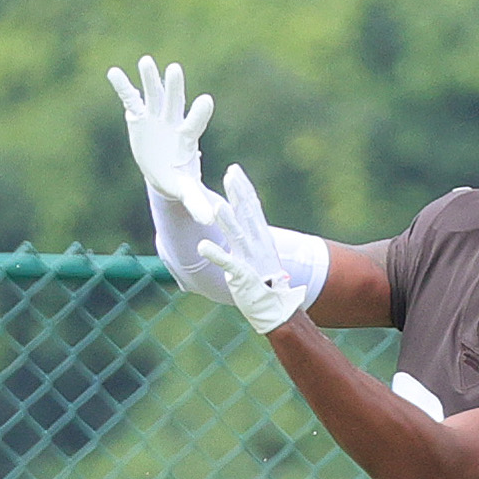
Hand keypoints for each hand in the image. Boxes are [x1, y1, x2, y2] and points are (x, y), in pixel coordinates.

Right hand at [106, 55, 218, 224]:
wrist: (165, 170)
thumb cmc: (179, 179)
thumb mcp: (187, 191)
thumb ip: (197, 202)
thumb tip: (208, 221)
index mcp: (187, 136)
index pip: (195, 122)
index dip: (199, 113)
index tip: (206, 101)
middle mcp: (173, 121)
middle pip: (175, 101)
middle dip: (174, 87)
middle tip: (175, 69)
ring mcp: (156, 116)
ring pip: (154, 94)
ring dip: (150, 79)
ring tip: (146, 62)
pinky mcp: (140, 117)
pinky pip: (131, 99)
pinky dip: (123, 86)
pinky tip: (113, 72)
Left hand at [198, 163, 308, 333]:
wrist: (276, 308)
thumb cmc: (264, 282)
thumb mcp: (256, 255)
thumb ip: (246, 240)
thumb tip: (238, 226)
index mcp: (261, 238)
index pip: (253, 207)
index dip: (243, 188)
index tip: (234, 171)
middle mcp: (257, 244)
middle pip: (248, 214)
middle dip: (238, 193)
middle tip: (230, 173)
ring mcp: (251, 259)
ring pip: (238, 235)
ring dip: (227, 220)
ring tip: (216, 205)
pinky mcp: (242, 276)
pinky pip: (228, 264)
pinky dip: (215, 255)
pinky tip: (202, 247)